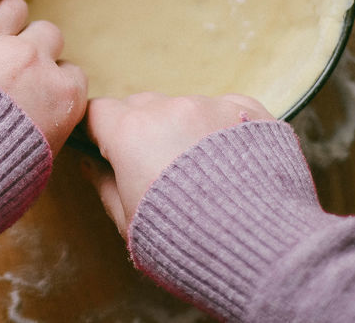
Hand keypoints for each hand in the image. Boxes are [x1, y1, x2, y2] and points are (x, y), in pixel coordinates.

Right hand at [82, 93, 274, 236]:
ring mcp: (213, 106)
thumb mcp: (131, 224)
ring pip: (183, 108)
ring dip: (183, 129)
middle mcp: (170, 109)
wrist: (262, 249)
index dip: (99, 131)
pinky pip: (224, 110)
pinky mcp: (251, 110)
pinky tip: (231, 164)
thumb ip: (104, 186)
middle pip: (141, 105)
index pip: (98, 112)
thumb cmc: (189, 243)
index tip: (106, 147)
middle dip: (140, 129)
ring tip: (202, 173)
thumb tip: (92, 166)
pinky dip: (222, 129)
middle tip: (156, 168)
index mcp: (132, 133)